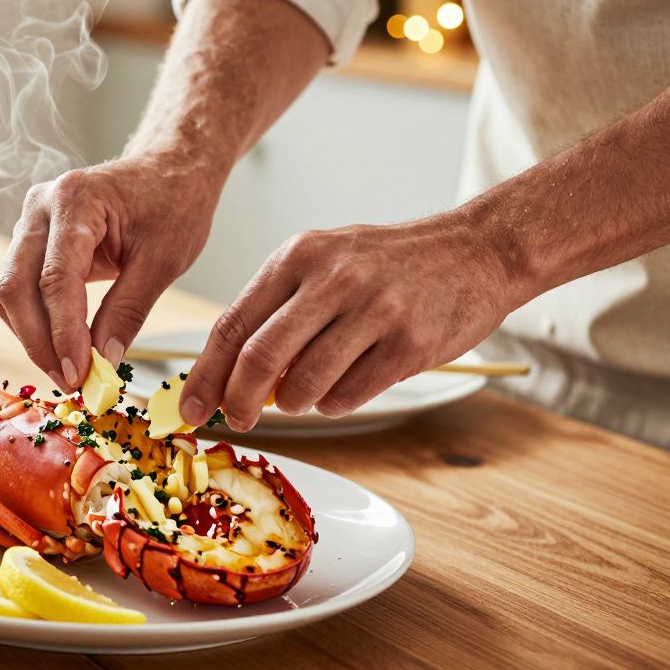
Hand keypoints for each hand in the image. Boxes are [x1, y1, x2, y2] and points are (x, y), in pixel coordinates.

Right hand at [0, 153, 222, 388]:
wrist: (171, 168)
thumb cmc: (174, 202)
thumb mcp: (164, 260)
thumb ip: (129, 311)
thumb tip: (103, 362)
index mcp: (75, 200)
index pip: (56, 278)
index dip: (63, 333)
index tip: (79, 375)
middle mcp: (40, 206)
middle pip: (16, 286)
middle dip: (39, 342)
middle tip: (71, 382)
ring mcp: (31, 222)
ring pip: (10, 291)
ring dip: (33, 336)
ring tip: (69, 370)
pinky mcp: (33, 239)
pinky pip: (20, 288)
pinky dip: (37, 321)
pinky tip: (63, 347)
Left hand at [178, 214, 526, 428]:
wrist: (478, 249)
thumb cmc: (388, 264)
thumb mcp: (325, 262)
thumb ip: (278, 310)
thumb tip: (230, 375)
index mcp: (300, 256)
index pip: (233, 323)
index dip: (206, 373)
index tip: (191, 408)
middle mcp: (334, 279)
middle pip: (260, 358)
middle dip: (238, 401)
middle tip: (238, 420)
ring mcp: (375, 311)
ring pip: (305, 384)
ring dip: (294, 403)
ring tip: (304, 393)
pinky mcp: (409, 344)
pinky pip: (350, 395)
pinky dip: (335, 403)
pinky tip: (344, 387)